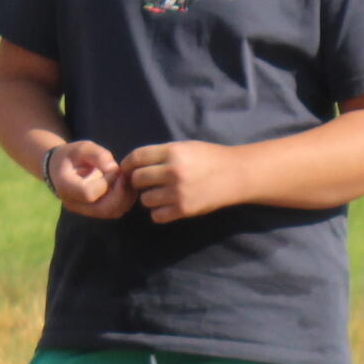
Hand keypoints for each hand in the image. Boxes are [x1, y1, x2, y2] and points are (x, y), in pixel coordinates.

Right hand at [45, 140, 132, 218]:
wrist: (60, 168)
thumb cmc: (71, 155)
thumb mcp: (82, 147)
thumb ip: (97, 154)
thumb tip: (114, 168)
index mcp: (65, 187)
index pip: (89, 193)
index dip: (106, 182)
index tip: (112, 168)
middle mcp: (73, 203)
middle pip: (103, 209)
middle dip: (121, 193)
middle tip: (124, 175)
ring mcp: (84, 211)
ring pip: (113, 212)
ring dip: (125, 196)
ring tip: (125, 178)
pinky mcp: (95, 212)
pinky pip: (115, 211)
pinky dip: (125, 199)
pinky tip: (124, 184)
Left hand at [125, 141, 243, 222]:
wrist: (237, 175)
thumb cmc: (210, 159)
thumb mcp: (185, 148)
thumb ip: (161, 154)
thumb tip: (133, 165)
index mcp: (173, 152)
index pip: (137, 157)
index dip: (127, 164)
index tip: (127, 169)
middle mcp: (173, 171)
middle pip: (137, 179)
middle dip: (138, 181)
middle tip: (145, 183)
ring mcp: (178, 192)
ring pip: (145, 199)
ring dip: (149, 198)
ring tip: (161, 194)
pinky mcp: (184, 209)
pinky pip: (157, 215)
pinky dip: (159, 212)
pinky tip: (167, 206)